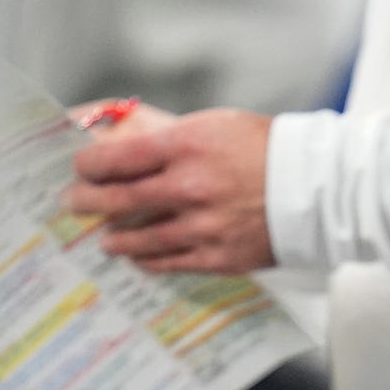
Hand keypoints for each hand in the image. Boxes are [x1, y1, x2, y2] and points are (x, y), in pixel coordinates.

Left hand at [65, 106, 273, 274]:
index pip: (116, 159)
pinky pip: (171, 263)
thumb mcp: (213, 126)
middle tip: (72, 205)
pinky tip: (138, 258)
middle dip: (88, 202)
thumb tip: (129, 149)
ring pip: (140, 238)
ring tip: (104, 239)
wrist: (316, 187)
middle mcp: (188, 188)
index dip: (89, 166)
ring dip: (116, 239)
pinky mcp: (218, 256)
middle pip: (118, 200)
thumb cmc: (266, 149)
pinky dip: (149, 260)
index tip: (80, 169)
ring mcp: (202, 227)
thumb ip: (170, 140)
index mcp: (185, 146)